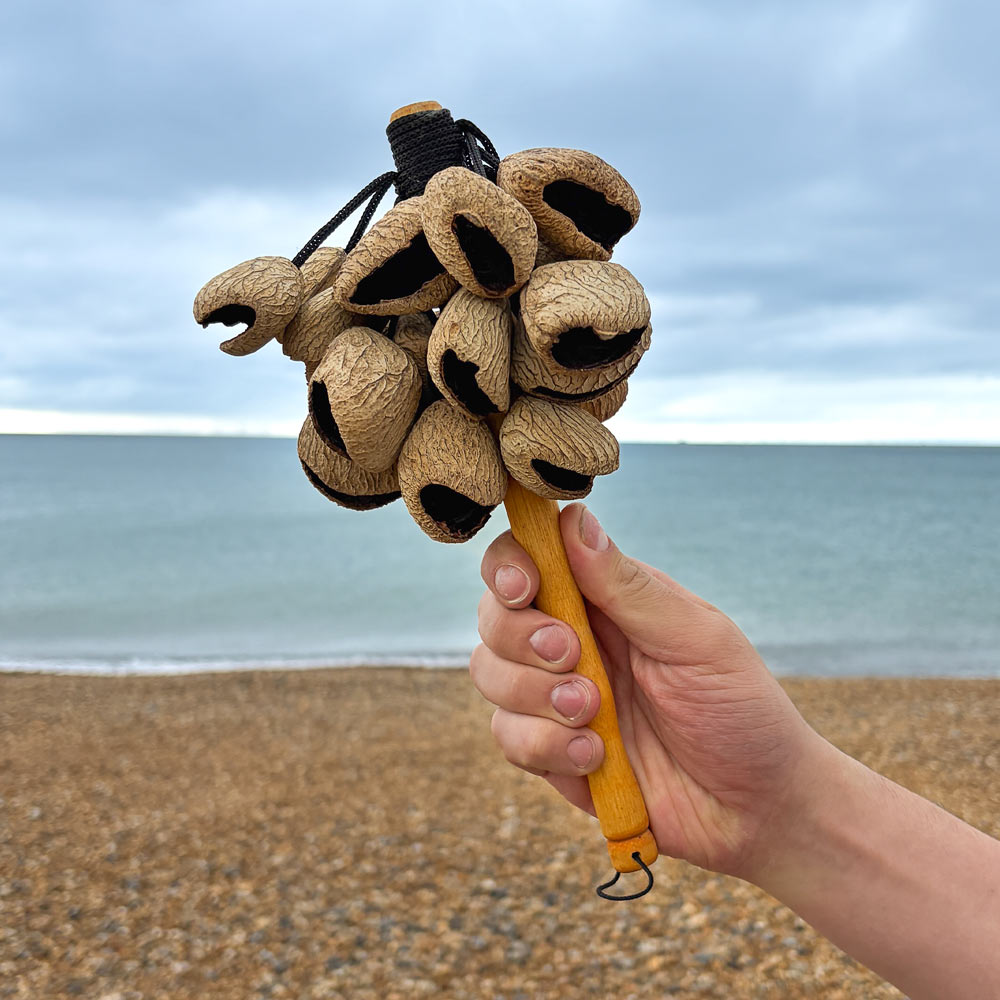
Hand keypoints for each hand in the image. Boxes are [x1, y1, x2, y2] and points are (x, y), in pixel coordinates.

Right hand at [471, 502, 826, 878]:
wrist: (756, 809)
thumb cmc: (741, 710)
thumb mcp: (696, 639)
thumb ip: (629, 586)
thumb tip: (573, 518)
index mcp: (605, 598)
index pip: (529, 559)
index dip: (509, 565)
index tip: (524, 588)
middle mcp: (572, 640)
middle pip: (494, 615)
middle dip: (521, 637)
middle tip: (574, 658)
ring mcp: (555, 696)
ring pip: (489, 674)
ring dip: (534, 694)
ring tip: (594, 714)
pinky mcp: (550, 751)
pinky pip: (508, 736)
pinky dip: (545, 746)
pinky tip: (595, 757)